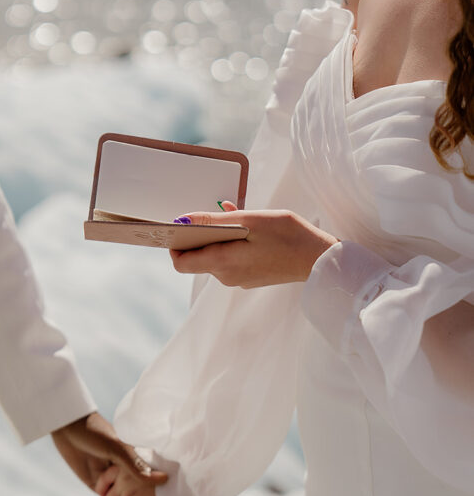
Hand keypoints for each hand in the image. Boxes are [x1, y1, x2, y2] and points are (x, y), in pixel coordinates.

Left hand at [51, 411, 167, 493]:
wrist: (66, 428)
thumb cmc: (95, 432)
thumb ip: (137, 466)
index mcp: (138, 457)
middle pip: (141, 494)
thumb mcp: (118, 448)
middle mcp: (128, 469)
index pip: (155, 479)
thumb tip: (164, 480)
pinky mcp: (98, 485)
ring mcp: (113, 478)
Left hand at [170, 201, 337, 288]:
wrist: (320, 259)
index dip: (174, 244)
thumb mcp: (250, 220)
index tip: (179, 226)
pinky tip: (250, 232)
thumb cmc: (288, 236)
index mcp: (223, 263)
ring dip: (218, 238)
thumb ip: (213, 221)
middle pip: (197, 258)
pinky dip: (232, 245)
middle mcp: (226, 277)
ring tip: (238, 220)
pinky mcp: (250, 277)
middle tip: (214, 215)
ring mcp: (239, 280)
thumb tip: (182, 221)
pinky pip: (231, 260)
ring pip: (215, 257)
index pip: (180, 262)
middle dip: (199, 236)